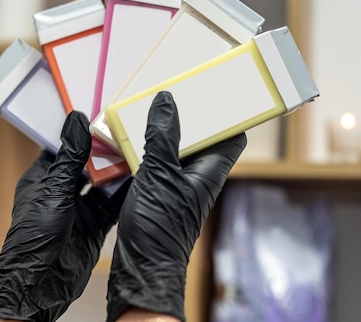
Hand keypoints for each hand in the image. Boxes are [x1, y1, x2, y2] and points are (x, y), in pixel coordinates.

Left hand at [0, 111, 129, 321]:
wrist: (40, 282)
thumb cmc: (36, 234)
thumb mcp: (55, 189)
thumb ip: (70, 156)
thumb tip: (78, 119)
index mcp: (42, 178)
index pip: (62, 148)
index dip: (79, 133)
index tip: (101, 116)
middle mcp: (60, 192)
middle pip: (86, 165)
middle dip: (104, 152)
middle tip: (128, 132)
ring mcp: (78, 211)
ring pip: (101, 186)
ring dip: (117, 174)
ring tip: (139, 153)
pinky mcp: (93, 227)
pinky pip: (111, 207)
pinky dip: (124, 196)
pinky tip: (141, 182)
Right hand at [107, 92, 246, 321]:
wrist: (142, 270)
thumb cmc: (160, 229)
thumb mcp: (159, 175)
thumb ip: (162, 137)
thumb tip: (166, 101)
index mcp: (209, 170)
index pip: (232, 135)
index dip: (229, 112)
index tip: (218, 89)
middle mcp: (196, 175)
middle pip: (200, 137)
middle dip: (187, 115)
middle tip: (172, 90)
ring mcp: (176, 183)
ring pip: (174, 148)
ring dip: (161, 130)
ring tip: (145, 107)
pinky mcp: (156, 190)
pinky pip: (155, 161)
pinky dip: (144, 147)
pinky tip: (128, 136)